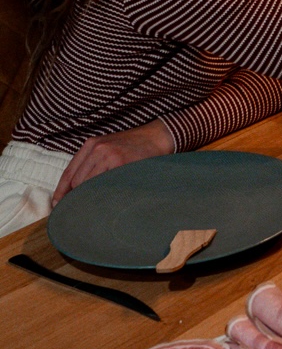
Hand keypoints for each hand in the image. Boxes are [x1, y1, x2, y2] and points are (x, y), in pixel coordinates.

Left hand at [51, 120, 174, 205]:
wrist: (156, 137)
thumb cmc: (133, 147)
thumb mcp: (108, 149)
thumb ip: (92, 163)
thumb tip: (76, 189)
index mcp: (90, 145)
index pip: (68, 172)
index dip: (61, 192)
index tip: (57, 206)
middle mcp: (96, 148)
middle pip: (76, 181)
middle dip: (75, 197)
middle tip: (77, 211)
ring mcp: (108, 155)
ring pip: (88, 184)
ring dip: (88, 197)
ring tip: (93, 208)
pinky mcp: (119, 162)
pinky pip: (104, 184)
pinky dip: (102, 194)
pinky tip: (106, 200)